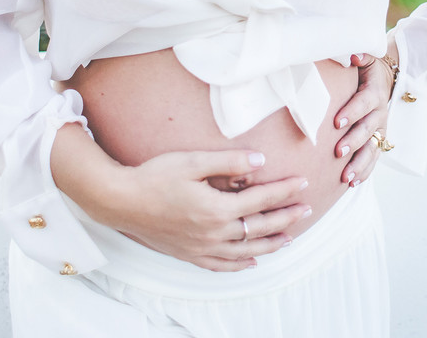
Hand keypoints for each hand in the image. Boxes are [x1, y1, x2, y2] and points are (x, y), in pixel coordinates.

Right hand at [110, 150, 312, 270]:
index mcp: (217, 208)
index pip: (261, 200)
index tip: (303, 183)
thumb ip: (229, 162)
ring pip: (246, 250)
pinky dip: (241, 263)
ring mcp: (202, 247)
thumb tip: (260, 161)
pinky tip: (253, 260)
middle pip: (259, 227)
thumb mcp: (193, 161)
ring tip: (289, 237)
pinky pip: (222, 265)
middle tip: (306, 210)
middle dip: (286, 218)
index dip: (284, 191)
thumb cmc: (155, 176)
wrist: (120, 201)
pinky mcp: (190, 255)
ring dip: (271, 243)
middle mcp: (214, 233)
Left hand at [332, 52, 393, 187]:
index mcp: (374, 94)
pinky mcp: (379, 140)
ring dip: (359, 164)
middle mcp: (379, 114)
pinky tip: (352, 183)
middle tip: (338, 153)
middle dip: (353, 142)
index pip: (363, 104)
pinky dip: (365, 172)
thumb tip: (353, 55)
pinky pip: (374, 158)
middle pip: (367, 130)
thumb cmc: (366, 69)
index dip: (351, 112)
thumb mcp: (365, 58)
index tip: (336, 122)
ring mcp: (380, 129)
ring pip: (372, 149)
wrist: (385, 79)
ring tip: (345, 177)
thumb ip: (359, 56)